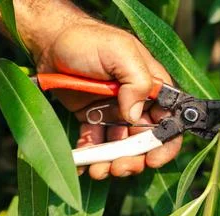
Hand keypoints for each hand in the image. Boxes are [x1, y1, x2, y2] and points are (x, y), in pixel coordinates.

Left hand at [30, 17, 181, 179]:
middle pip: (144, 141)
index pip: (169, 121)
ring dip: (111, 163)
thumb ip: (136, 80)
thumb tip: (134, 116)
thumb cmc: (89, 41)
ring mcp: (114, 113)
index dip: (165, 144)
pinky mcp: (92, 119)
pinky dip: (89, 157)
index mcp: (151, 88)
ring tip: (97, 170)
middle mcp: (136, 104)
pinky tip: (81, 164)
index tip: (152, 159)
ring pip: (120, 147)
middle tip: (118, 168)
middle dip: (133, 159)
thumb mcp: (119, 52)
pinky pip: (95, 143)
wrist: (51, 41)